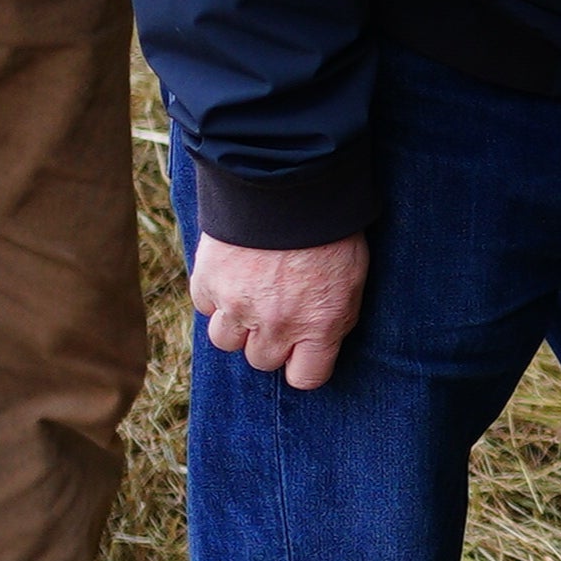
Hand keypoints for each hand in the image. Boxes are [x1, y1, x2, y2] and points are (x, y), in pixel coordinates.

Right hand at [190, 233, 369, 389]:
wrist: (290, 183)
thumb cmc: (333, 227)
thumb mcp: (353, 276)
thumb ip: (334, 316)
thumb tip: (317, 340)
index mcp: (320, 324)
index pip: (306, 378)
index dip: (303, 364)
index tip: (302, 352)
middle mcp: (277, 324)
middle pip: (261, 360)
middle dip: (270, 340)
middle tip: (278, 310)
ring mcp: (238, 306)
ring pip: (227, 341)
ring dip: (238, 323)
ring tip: (253, 292)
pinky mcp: (208, 284)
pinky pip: (207, 308)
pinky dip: (217, 295)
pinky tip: (235, 271)